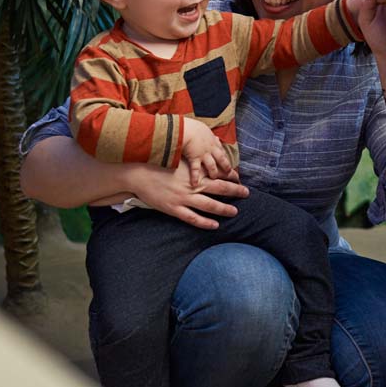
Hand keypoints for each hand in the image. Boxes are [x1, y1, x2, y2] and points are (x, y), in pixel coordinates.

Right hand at [126, 160, 248, 229]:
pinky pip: (193, 218)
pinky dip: (205, 222)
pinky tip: (215, 225)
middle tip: (246, 193)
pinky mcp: (173, 208)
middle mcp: (192, 185)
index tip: (240, 179)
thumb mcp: (178, 161)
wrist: (138, 173)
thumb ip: (193, 164)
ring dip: (224, 208)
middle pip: (219, 189)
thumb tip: (204, 161)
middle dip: (235, 191)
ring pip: (209, 205)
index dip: (231, 177)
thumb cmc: (158, 166)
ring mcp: (183, 198)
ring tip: (235, 212)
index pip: (218, 175)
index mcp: (194, 173)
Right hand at [182, 117, 233, 185]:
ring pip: (212, 166)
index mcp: (212, 139)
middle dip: (227, 167)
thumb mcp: (200, 127)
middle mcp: (210, 147)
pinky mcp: (194, 158)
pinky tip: (195, 184)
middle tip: (231, 174)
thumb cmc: (189, 125)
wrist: (184, 127)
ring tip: (214, 178)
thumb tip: (205, 132)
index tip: (227, 162)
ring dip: (214, 173)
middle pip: (221, 159)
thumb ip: (203, 132)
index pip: (220, 150)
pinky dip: (195, 177)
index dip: (224, 157)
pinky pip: (196, 170)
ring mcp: (203, 154)